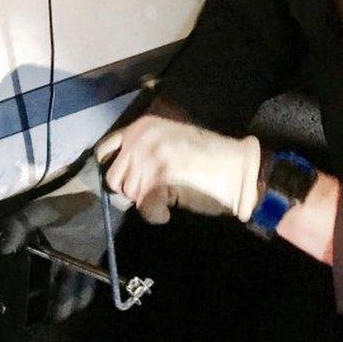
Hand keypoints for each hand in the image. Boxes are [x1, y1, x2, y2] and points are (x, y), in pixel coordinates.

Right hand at [0, 157, 129, 320]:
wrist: (104, 190)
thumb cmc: (69, 196)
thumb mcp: (41, 209)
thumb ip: (20, 225)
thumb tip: (4, 249)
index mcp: (34, 241)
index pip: (20, 267)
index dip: (16, 284)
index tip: (14, 302)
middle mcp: (49, 252)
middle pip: (42, 283)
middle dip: (40, 302)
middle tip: (39, 316)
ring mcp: (70, 258)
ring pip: (63, 288)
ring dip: (61, 303)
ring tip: (58, 313)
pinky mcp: (89, 260)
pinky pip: (84, 284)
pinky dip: (82, 295)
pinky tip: (79, 302)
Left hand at [95, 114, 261, 223]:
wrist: (237, 168)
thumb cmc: (206, 158)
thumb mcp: (167, 142)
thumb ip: (141, 152)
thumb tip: (118, 178)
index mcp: (141, 127)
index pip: (105, 150)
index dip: (113, 170)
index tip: (125, 182)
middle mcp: (140, 138)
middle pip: (113, 177)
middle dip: (129, 190)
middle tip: (151, 193)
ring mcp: (148, 157)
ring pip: (128, 193)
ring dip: (145, 202)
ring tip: (165, 199)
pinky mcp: (159, 178)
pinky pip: (143, 207)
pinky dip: (155, 215)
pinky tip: (168, 211)